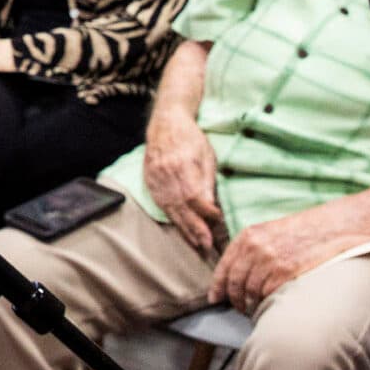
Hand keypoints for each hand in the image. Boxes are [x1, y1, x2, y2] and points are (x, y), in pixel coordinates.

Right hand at [140, 104, 223, 254]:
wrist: (165, 123)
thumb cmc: (191, 138)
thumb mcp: (206, 155)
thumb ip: (207, 180)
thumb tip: (211, 206)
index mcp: (182, 164)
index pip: (194, 195)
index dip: (207, 211)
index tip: (219, 220)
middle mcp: (166, 174)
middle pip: (182, 207)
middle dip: (196, 228)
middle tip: (207, 245)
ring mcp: (155, 179)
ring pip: (171, 210)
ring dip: (185, 229)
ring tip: (197, 245)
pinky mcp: (150, 183)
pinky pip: (162, 205)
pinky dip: (173, 219)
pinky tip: (183, 231)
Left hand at [209, 206, 369, 313]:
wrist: (336, 225)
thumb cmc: (306, 230)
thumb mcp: (272, 232)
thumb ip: (253, 249)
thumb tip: (239, 273)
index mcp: (249, 236)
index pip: (224, 267)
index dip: (217, 286)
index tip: (214, 298)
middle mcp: (255, 247)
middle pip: (234, 283)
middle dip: (234, 300)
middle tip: (239, 309)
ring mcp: (270, 260)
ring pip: (249, 292)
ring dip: (249, 305)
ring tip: (254, 310)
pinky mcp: (286, 271)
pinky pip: (267, 294)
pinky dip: (265, 303)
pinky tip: (268, 306)